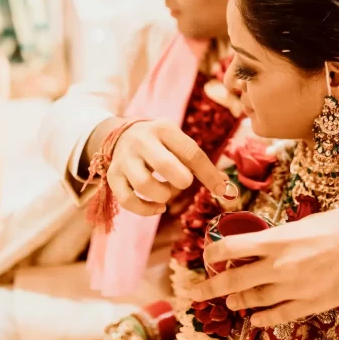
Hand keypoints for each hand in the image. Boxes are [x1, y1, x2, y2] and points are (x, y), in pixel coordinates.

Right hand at [106, 119, 236, 216]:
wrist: (120, 135)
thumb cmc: (160, 144)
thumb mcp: (179, 143)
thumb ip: (199, 163)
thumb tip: (225, 187)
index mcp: (164, 130)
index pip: (191, 152)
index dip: (208, 174)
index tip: (220, 190)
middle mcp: (142, 142)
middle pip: (165, 166)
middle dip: (181, 181)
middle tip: (183, 183)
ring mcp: (124, 159)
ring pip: (145, 185)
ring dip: (163, 195)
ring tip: (167, 191)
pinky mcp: (113, 177)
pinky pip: (128, 200)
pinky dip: (146, 209)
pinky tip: (158, 206)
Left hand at [188, 197, 338, 326]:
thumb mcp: (304, 224)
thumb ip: (279, 238)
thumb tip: (259, 247)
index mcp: (276, 240)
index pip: (230, 249)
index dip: (213, 255)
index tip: (206, 258)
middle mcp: (279, 266)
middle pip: (233, 281)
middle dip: (210, 288)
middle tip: (194, 294)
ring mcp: (294, 288)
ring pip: (254, 301)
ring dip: (238, 302)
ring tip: (231, 302)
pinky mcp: (311, 304)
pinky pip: (278, 316)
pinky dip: (263, 319)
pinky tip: (256, 320)